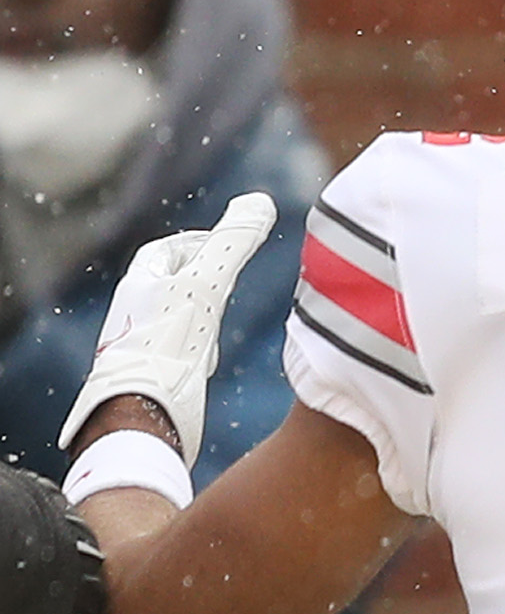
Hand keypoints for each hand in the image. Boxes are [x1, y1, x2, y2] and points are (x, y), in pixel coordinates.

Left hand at [58, 193, 275, 459]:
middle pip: (165, 285)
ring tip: (221, 318)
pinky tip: (206, 361)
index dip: (192, 243)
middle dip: (196, 277)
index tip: (221, 243)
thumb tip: (260, 201)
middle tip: (227, 275)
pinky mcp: (152, 380)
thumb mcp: (206, 283)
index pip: (163, 252)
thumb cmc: (168, 343)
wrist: (142, 411)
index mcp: (138, 287)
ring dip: (196, 315)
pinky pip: (174, 353)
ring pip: (170, 320)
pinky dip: (194, 348)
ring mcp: (142, 349)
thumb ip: (233, 243)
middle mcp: (134, 316)